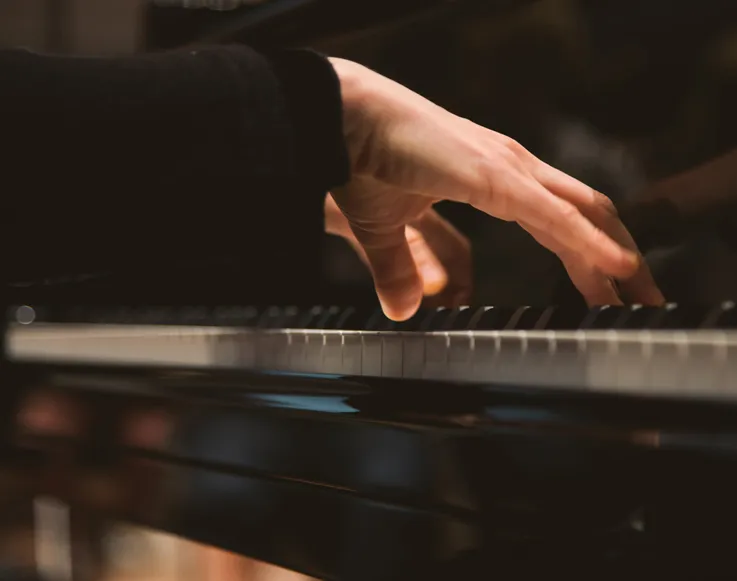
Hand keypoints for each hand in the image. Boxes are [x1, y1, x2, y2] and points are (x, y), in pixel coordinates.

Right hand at [329, 57, 663, 319]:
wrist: (337, 119)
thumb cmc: (360, 162)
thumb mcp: (386, 231)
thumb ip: (400, 268)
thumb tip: (405, 309)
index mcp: (493, 177)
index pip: (560, 220)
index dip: (588, 256)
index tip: (610, 292)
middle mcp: (510, 169)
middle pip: (586, 214)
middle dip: (618, 258)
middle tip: (644, 298)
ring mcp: (505, 168)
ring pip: (583, 213)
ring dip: (616, 256)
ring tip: (642, 295)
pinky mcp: (492, 176)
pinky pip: (553, 215)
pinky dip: (589, 242)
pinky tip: (617, 268)